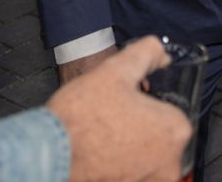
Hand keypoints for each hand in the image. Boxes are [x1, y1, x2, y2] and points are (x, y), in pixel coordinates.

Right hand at [48, 36, 191, 181]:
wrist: (46, 154)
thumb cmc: (80, 118)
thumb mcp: (116, 70)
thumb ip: (146, 54)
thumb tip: (161, 53)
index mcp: (175, 131)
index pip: (170, 111)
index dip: (147, 103)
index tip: (127, 104)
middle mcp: (169, 165)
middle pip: (159, 136)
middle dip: (139, 127)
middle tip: (112, 119)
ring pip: (144, 157)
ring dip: (128, 147)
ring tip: (102, 135)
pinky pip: (130, 174)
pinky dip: (118, 165)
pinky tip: (99, 153)